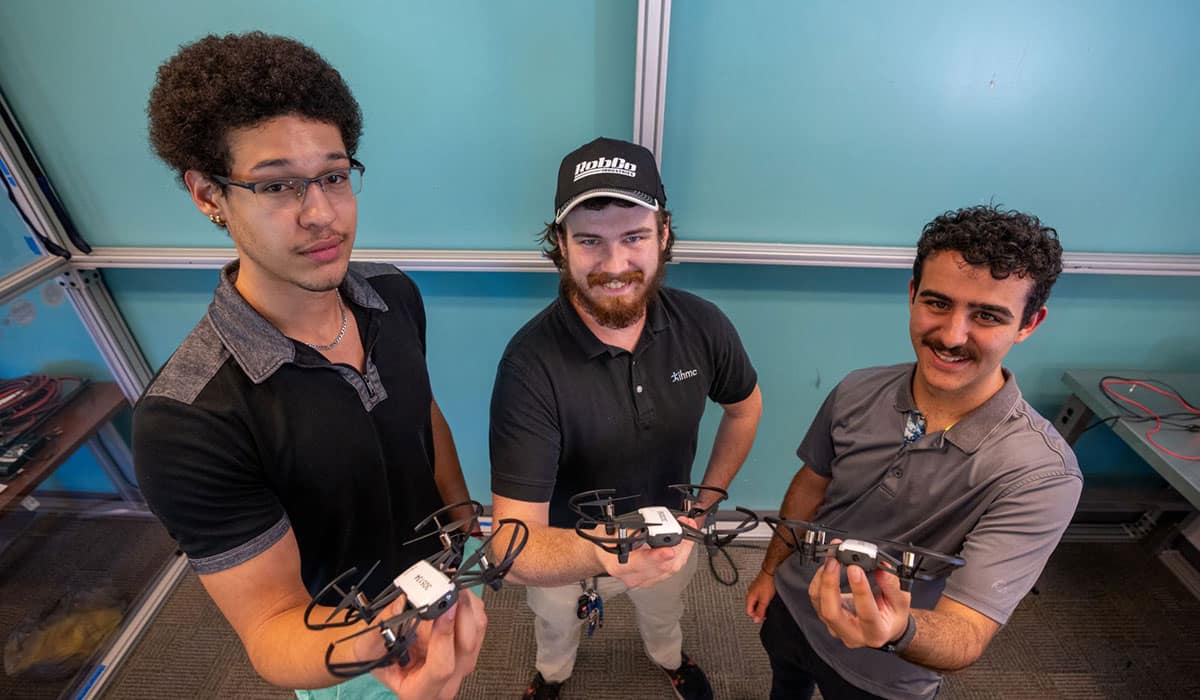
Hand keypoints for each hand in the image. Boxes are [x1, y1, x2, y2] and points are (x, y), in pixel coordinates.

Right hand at [359, 590, 487, 699]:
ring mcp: (460, 666)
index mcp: (420, 691)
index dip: (444, 636)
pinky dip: (469, 604)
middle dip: (461, 614)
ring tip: (452, 584)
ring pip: (477, 633)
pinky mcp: (467, 648)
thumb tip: (403, 603)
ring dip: (467, 605)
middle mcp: (445, 682)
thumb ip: (382, 628)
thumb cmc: (375, 656)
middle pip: (467, 648)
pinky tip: (456, 591)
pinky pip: (478, 624)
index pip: (441, 668)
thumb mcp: (367, 647)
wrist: (380, 654)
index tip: (443, 608)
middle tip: (450, 588)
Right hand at [595, 517, 696, 588]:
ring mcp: (644, 581)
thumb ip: (632, 531)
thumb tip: (650, 526)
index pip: (642, 563)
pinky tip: (683, 544)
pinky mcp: (652, 580)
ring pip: (671, 569)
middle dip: (679, 548)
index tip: (669, 550)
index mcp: (620, 566)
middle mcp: (633, 577)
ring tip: (688, 533)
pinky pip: (671, 570)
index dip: (657, 557)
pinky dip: (680, 556)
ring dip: (683, 550)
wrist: (603, 554)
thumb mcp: (614, 530)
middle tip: (686, 530)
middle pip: (664, 568)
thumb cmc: (608, 542)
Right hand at [745, 569, 775, 622]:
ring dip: (761, 605)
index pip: (749, 612)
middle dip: (759, 611)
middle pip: (752, 607)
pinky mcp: (758, 587)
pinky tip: (768, 597)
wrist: (770, 572)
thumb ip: (760, 611)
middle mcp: (750, 594)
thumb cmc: (767, 584)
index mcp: (749, 598)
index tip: (763, 617)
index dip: (756, 616)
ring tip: (768, 603)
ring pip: (755, 602)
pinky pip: (758, 596)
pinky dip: (762, 599)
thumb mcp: (764, 601)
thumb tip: (756, 620)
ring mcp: (753, 590)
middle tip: (766, 611)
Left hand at [807, 557, 910, 648]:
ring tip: (832, 559)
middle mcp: (853, 634)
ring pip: (820, 604)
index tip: (855, 569)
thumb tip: (881, 566)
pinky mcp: (826, 618)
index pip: (866, 614)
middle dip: (830, 583)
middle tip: (835, 561)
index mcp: (876, 633)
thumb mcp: (902, 601)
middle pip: (832, 612)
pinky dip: (819, 579)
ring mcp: (836, 628)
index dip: (860, 590)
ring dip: (822, 578)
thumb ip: (892, 584)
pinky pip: (816, 598)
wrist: (885, 626)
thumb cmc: (892, 615)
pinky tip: (828, 567)